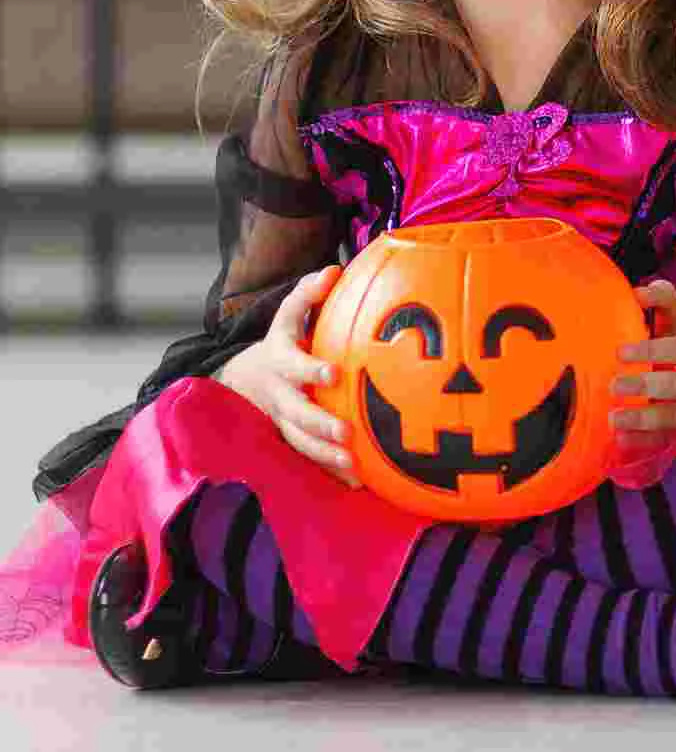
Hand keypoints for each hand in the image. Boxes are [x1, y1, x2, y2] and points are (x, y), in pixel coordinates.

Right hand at [216, 266, 359, 486]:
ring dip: (325, 454)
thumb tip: (334, 269)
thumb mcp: (288, 315)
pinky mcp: (289, 439)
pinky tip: (357, 481)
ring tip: (353, 463)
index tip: (334, 373)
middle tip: (346, 432)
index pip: (294, 365)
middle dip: (320, 424)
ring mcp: (282, 421)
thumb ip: (308, 293)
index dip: (311, 370)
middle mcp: (279, 395)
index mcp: (280, 362)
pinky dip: (329, 471)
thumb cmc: (281, 343)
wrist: (242, 379)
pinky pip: (307, 459)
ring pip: (299, 442)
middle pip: (296, 413)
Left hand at [611, 280, 675, 453]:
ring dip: (645, 418)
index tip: (620, 352)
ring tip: (614, 418)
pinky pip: (668, 440)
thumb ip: (663, 301)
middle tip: (614, 386)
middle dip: (648, 386)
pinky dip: (645, 441)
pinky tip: (621, 440)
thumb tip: (638, 292)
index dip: (653, 349)